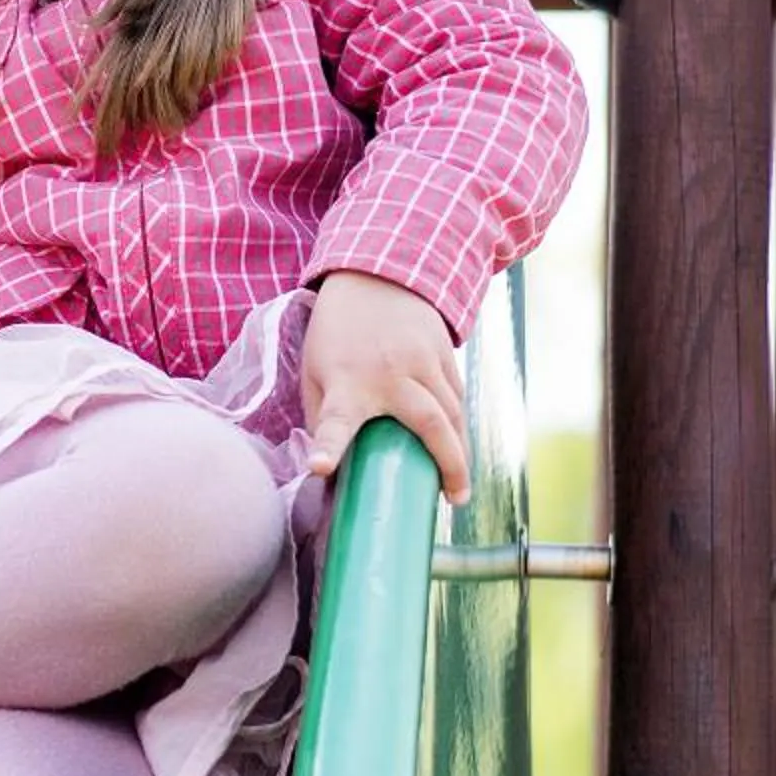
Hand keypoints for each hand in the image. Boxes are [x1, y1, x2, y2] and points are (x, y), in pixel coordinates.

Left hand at [300, 271, 470, 501]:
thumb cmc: (337, 335)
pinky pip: (457, 396)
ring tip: (457, 487)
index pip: (336, 420)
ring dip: (460, 451)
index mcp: (347, 381)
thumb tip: (331, 472)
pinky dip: (460, 424)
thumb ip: (323, 418)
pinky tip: (459, 446)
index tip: (321, 469)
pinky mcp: (444, 353)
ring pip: (453, 413)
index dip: (329, 446)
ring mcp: (423, 362)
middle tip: (454, 499)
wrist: (375, 276)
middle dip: (448, 464)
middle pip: (430, 423)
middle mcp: (390, 373)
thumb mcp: (315, 372)